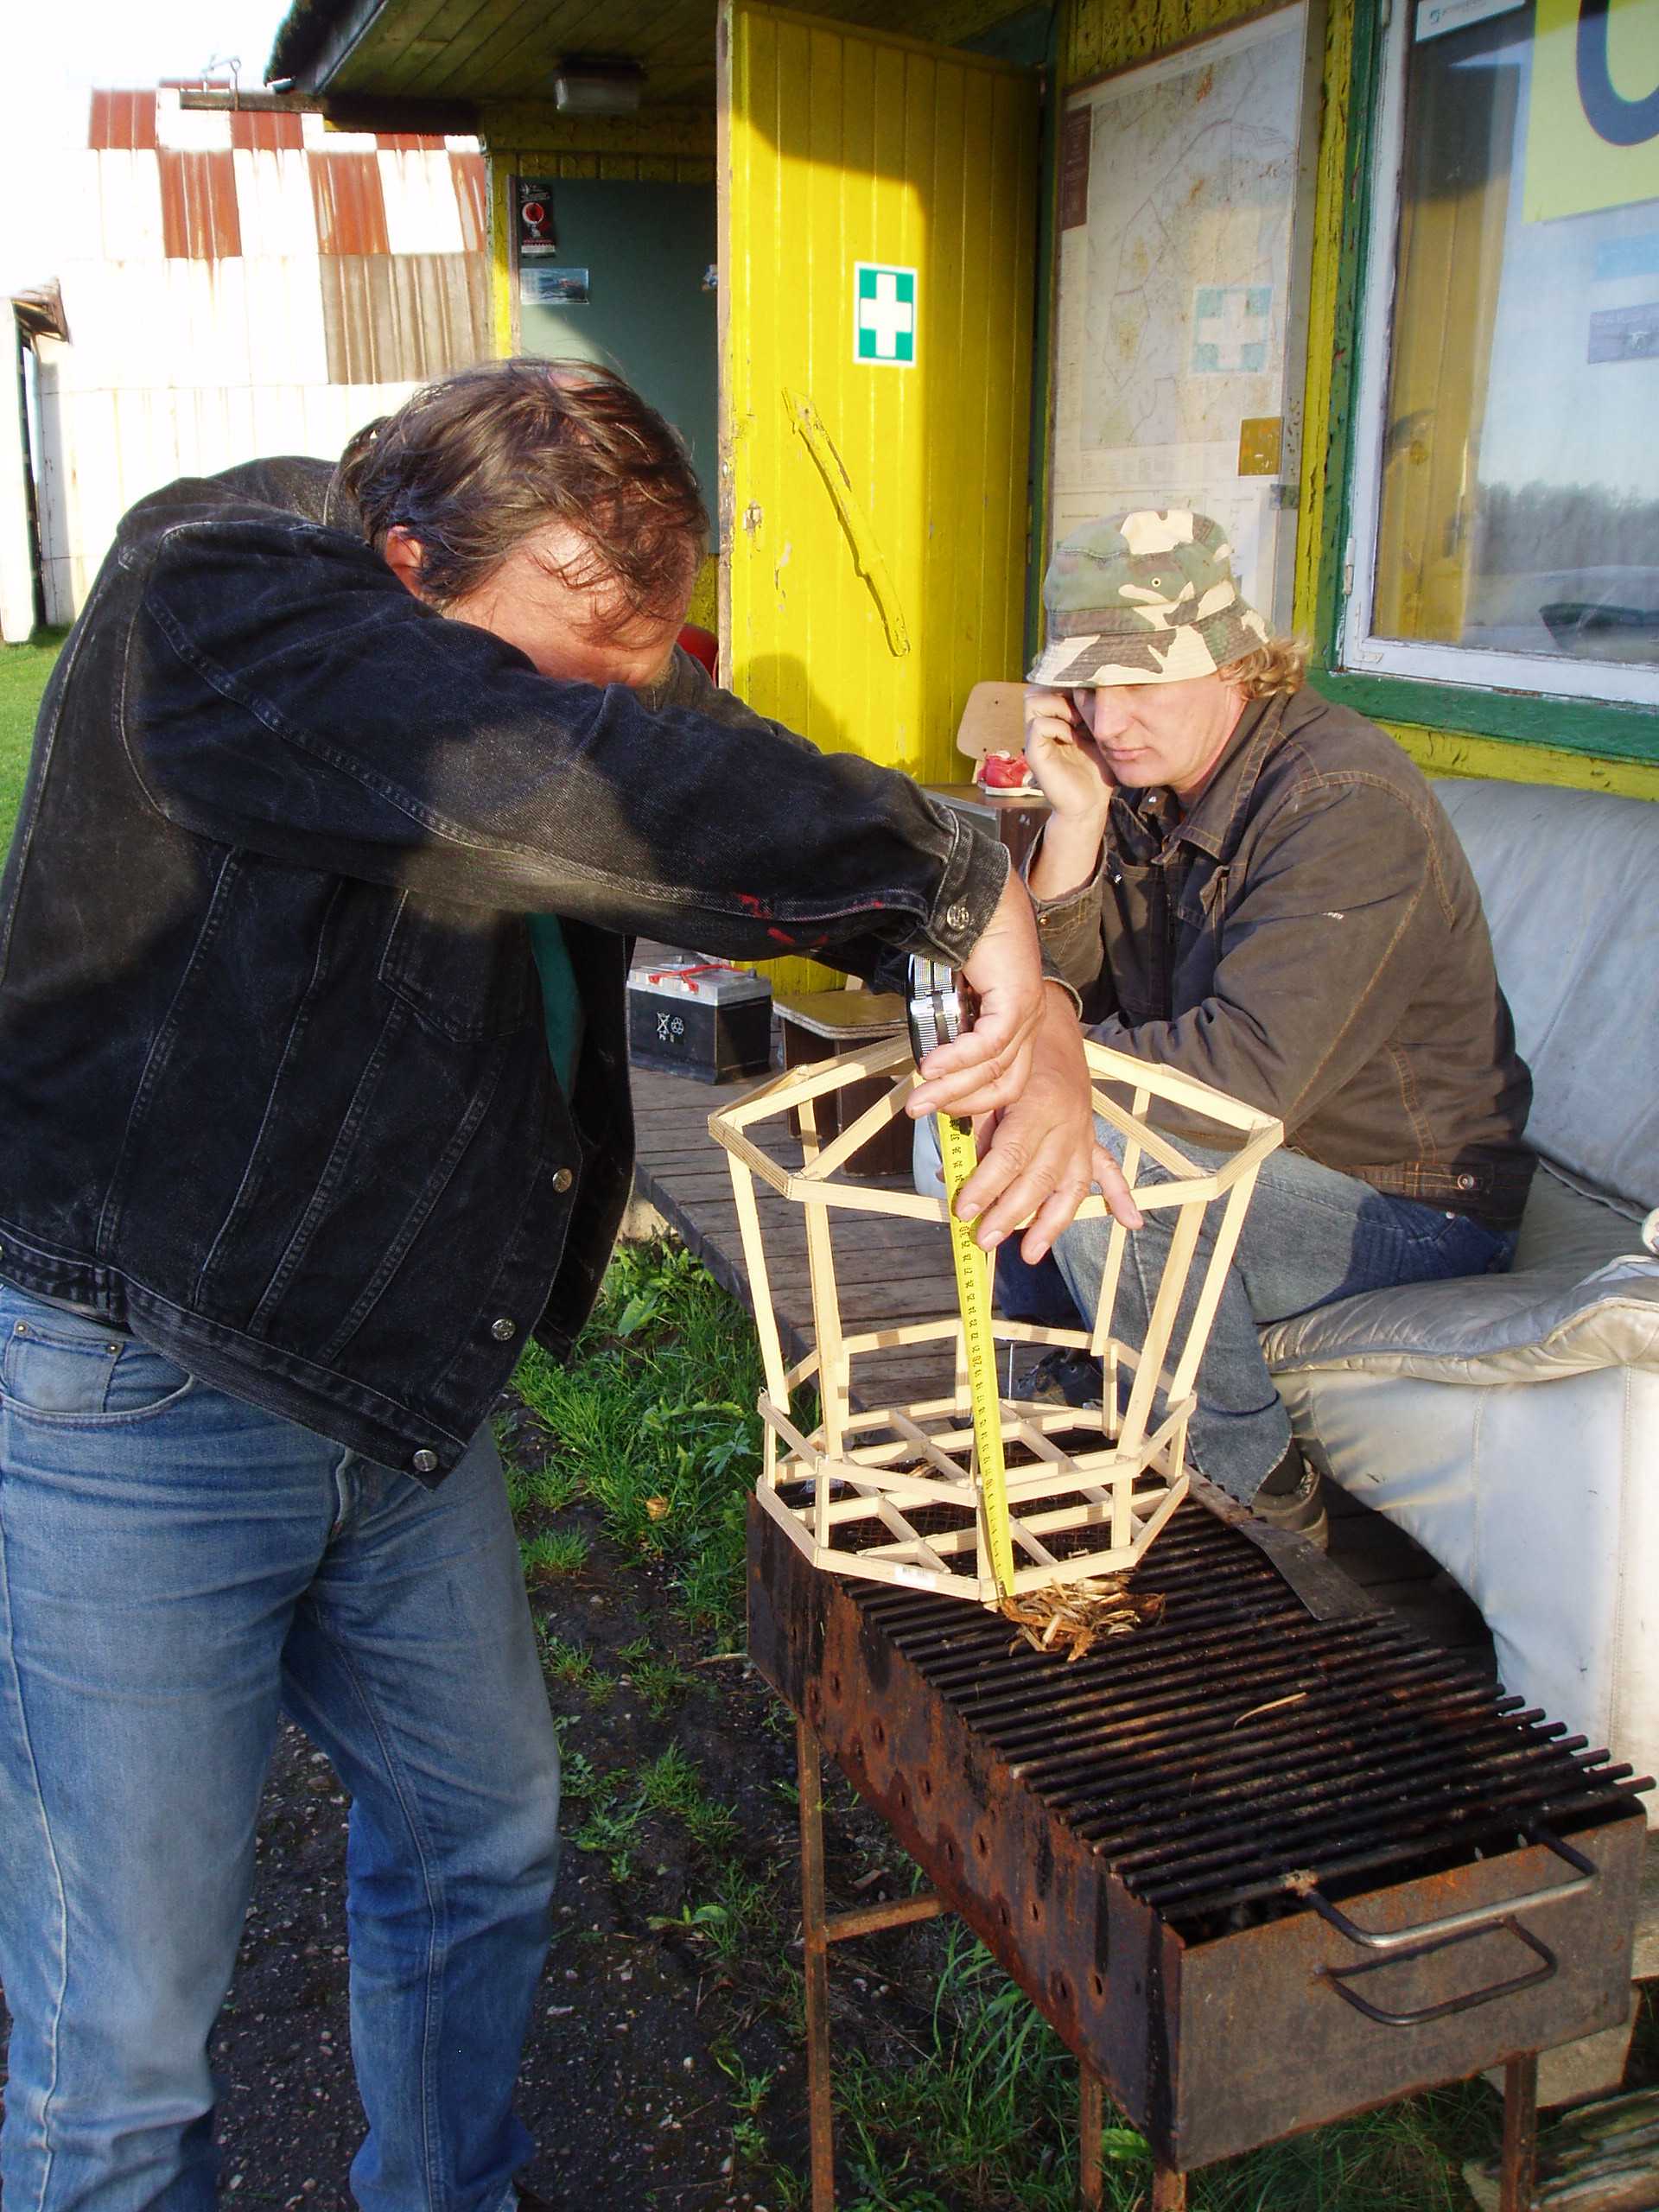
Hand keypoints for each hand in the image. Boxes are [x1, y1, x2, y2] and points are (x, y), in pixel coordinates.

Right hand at [908, 871, 1044, 1121]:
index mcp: (1019, 1024)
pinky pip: (990, 1043)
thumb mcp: (955, 1000)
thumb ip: (950, 1033)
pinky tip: (932, 1066)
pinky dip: (959, 1059)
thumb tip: (930, 1068)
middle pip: (1004, 1085)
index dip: (973, 1101)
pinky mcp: (1019, 999)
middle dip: (960, 1104)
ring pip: (994, 1068)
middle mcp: (1030, 1023)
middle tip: (920, 1111)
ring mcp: (1029, 1012)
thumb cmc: (963, 943)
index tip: (938, 1108)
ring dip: (951, 1087)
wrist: (974, 898)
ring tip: (919, 1096)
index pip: (1006, 1081)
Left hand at [949, 985, 1142, 1256]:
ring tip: (1032, 1252)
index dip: (987, 1185)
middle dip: (1010, 1213)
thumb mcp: (986, 1084)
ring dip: (1053, 1222)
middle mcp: (1067, 1120)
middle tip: (984, 1239)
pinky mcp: (1090, 1134)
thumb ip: (973, 1129)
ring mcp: (1082, 1130)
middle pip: (1040, 1178)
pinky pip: (1107, 1168)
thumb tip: (950, 1174)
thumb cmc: (1010, 1055)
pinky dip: (1121, 1195)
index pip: (1010, 1155)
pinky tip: (1131, 1220)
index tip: (964, 1209)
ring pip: (1072, 1184)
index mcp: (1038, 1102)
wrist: (1050, 1021)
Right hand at [1023, 689, 1115, 901]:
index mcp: (1054, 719)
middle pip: (1036, 688)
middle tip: (1082, 706)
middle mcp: (1041, 726)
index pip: (1048, 685)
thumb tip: (1104, 681)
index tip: (1090, 694)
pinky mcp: (1035, 754)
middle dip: (1060, 691)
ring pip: (1033, 700)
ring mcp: (1035, 739)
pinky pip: (1039, 725)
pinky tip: (1074, 738)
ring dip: (1059, 705)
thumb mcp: (1101, 733)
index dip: (1067, 684)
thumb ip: (1095, 710)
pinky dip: (1058, 726)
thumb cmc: (1098, 770)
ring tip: (1078, 721)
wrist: (1091, 804)